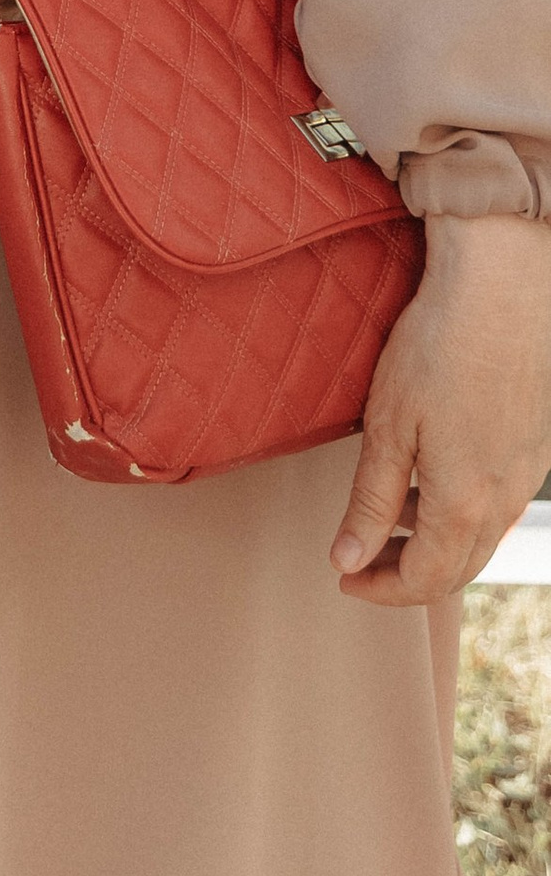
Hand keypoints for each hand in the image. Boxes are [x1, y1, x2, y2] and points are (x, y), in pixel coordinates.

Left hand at [331, 212, 550, 603]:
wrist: (502, 287)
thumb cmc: (439, 349)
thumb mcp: (388, 427)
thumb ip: (371, 500)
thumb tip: (348, 559)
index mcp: (465, 505)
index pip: (423, 580)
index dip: (379, 588)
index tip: (343, 578)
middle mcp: (504, 500)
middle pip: (457, 569)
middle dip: (406, 576)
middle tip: (360, 561)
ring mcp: (526, 473)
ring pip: (482, 538)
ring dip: (434, 545)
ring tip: (389, 521)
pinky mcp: (533, 444)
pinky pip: (498, 504)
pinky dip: (461, 512)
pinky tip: (431, 480)